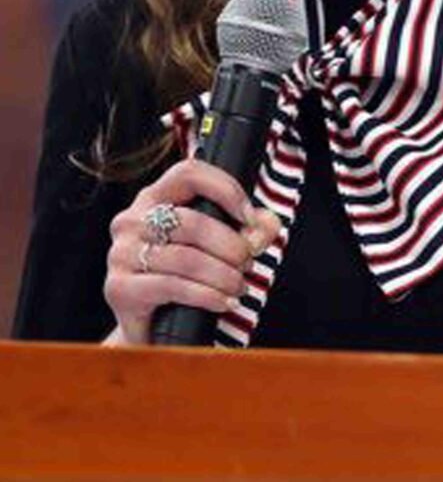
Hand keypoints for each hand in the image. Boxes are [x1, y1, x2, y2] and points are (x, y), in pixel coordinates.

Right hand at [104, 159, 279, 344]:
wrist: (152, 328)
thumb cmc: (187, 277)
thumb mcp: (221, 247)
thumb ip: (251, 230)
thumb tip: (265, 227)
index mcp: (154, 198)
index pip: (189, 173)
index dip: (225, 189)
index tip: (249, 218)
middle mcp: (132, 220)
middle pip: (191, 221)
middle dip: (230, 245)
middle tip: (247, 263)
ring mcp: (121, 253)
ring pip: (185, 258)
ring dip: (223, 275)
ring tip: (239, 286)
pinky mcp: (120, 288)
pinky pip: (172, 286)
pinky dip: (207, 296)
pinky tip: (225, 302)